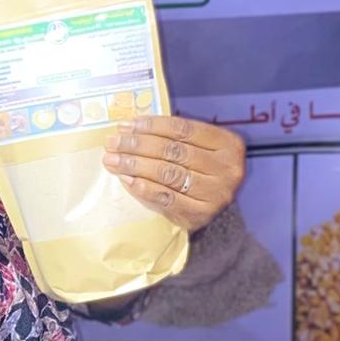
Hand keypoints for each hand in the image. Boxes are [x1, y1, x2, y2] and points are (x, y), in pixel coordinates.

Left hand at [103, 115, 244, 232]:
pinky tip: (126, 179)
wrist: (218, 211)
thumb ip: (175, 137)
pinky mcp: (199, 214)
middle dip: (137, 145)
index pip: (183, 129)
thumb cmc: (203, 173)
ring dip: (135, 165)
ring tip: (113, 160)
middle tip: (112, 143)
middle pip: (173, 151)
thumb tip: (130, 128)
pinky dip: (143, 187)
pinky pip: (166, 198)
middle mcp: (225, 169)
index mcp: (227, 144)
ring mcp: (214, 194)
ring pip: (168, 173)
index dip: (151, 125)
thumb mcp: (200, 149)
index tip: (125, 125)